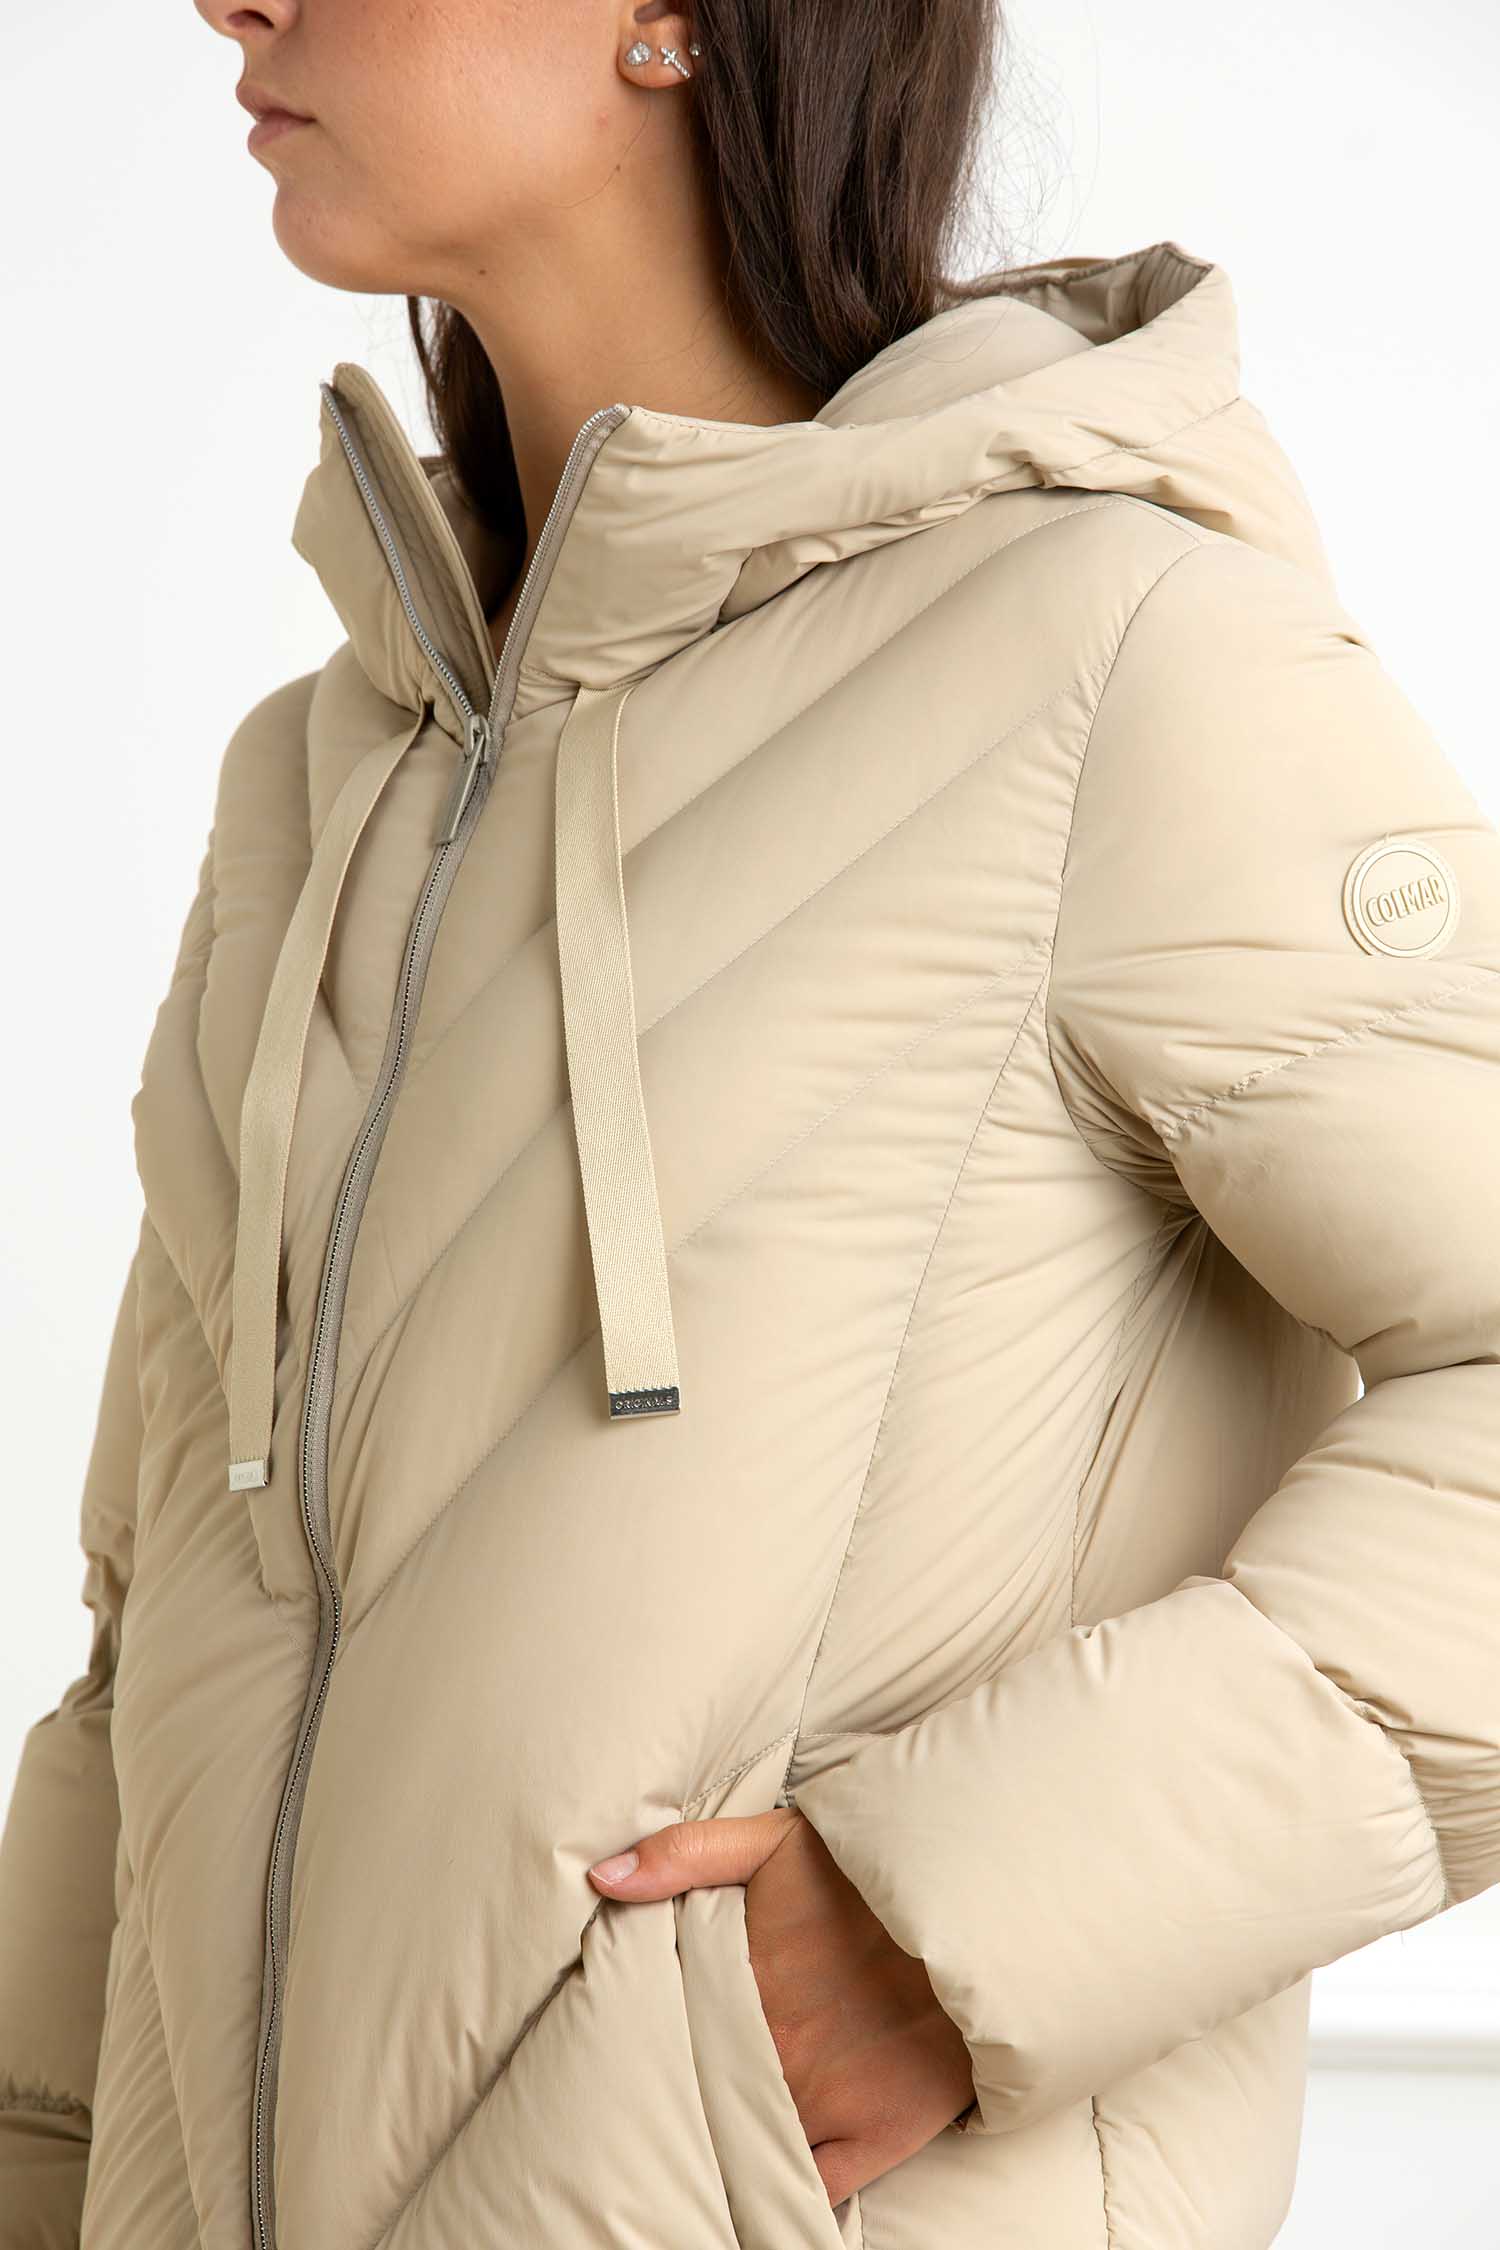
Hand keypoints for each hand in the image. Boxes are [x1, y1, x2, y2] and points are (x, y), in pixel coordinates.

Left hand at [587, 1806, 975, 2204]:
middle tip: (655, 2100)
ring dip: (726, 2140)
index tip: (622, 2053)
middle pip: (703, 2096)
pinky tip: (761, 2172)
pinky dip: (784, 2183)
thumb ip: (687, 1854)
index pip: (665, 2040)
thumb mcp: (778, 1839)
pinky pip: (812, 2187)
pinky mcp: (878, 2136)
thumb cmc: (870, 1872)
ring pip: (747, 2146)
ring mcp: (828, 2105)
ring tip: (703, 2136)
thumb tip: (602, 1877)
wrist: (983, 1913)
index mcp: (741, 1990)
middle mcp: (777, 2058)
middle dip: (681, 2095)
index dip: (644, 2048)